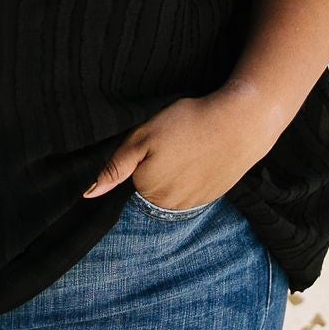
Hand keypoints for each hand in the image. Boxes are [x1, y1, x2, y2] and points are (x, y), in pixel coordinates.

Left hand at [82, 81, 284, 209]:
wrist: (240, 124)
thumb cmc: (188, 124)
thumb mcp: (144, 137)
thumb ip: (115, 167)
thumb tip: (88, 193)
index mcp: (147, 190)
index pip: (131, 178)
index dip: (141, 156)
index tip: (158, 141)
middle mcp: (168, 205)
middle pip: (150, 187)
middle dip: (157, 167)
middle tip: (175, 142)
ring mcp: (192, 204)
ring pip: (170, 190)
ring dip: (176, 173)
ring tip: (190, 148)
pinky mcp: (211, 198)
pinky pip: (191, 190)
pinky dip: (193, 176)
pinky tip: (201, 157)